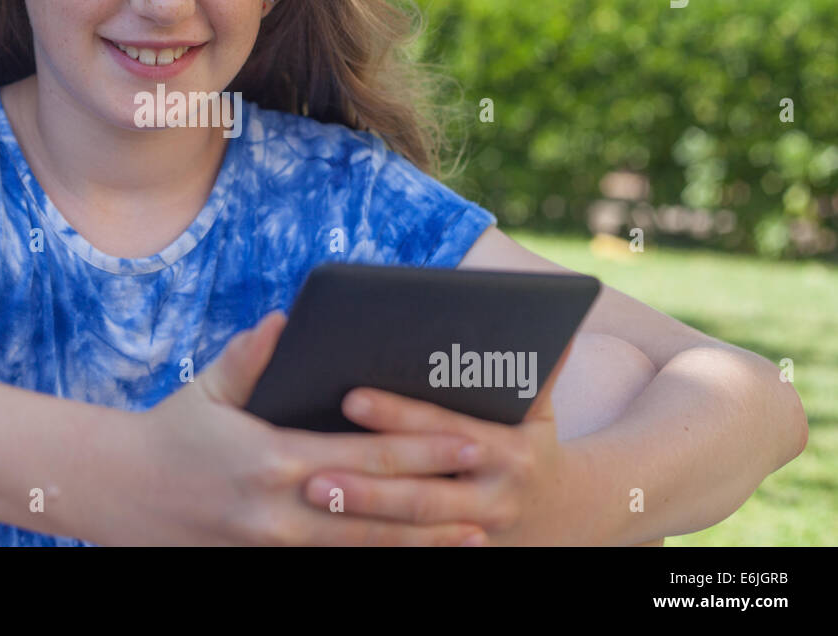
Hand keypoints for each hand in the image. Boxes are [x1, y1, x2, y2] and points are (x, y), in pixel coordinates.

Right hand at [117, 311, 491, 544]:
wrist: (120, 495)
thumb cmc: (169, 433)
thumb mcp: (207, 389)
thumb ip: (250, 357)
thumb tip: (285, 321)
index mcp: (273, 459)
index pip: (367, 457)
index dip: (424, 451)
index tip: (471, 441)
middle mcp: (281, 511)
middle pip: (379, 511)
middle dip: (439, 503)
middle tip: (490, 493)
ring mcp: (276, 546)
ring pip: (364, 549)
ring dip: (423, 543)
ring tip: (472, 534)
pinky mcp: (269, 563)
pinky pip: (335, 563)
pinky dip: (379, 556)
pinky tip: (415, 552)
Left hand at [303, 342, 577, 545]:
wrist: (562, 513)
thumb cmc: (532, 443)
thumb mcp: (539, 408)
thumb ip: (533, 370)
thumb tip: (548, 325)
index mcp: (507, 451)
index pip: (442, 429)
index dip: (398, 416)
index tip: (350, 399)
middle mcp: (492, 497)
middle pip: (422, 493)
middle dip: (368, 484)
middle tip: (312, 472)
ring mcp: (472, 533)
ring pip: (409, 529)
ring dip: (362, 514)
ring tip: (314, 493)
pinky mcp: (452, 551)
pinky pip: (406, 547)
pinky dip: (370, 537)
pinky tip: (327, 528)